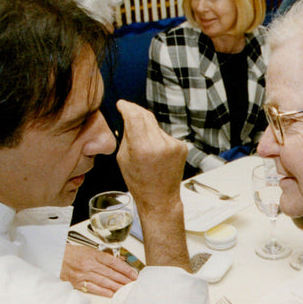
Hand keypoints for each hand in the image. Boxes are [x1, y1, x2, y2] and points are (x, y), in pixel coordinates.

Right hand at [61, 243, 137, 296]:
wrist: (55, 258)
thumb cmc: (72, 254)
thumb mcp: (89, 250)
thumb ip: (105, 256)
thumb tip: (121, 259)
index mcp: (93, 255)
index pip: (113, 262)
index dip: (125, 269)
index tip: (133, 274)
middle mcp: (89, 264)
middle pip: (111, 273)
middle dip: (123, 279)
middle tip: (132, 284)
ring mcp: (83, 274)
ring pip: (104, 281)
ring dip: (116, 286)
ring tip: (125, 289)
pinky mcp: (78, 283)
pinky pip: (93, 288)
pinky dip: (103, 291)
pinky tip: (111, 293)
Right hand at [115, 100, 189, 269]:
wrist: (160, 199)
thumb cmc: (139, 182)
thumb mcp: (123, 159)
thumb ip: (126, 136)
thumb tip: (128, 117)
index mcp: (142, 148)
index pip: (134, 116)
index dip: (127, 107)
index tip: (122, 104)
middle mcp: (159, 144)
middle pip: (146, 116)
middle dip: (136, 112)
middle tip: (128, 110)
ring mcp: (173, 145)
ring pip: (155, 126)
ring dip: (147, 128)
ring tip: (143, 146)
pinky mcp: (181, 146)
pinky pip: (164, 135)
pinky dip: (158, 138)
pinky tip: (155, 153)